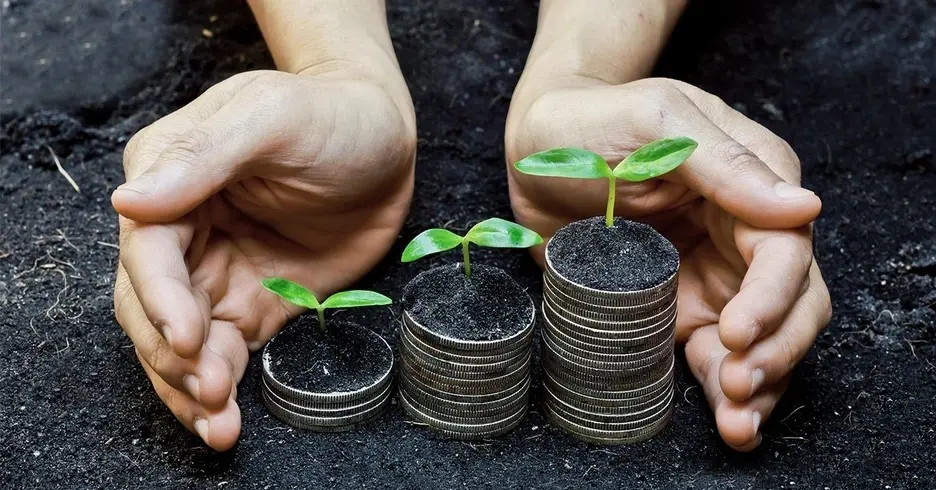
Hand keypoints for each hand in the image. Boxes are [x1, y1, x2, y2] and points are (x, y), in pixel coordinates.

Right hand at [113, 70, 414, 449]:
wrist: (386, 140)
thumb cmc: (330, 115)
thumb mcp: (271, 118)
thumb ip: (203, 156)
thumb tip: (129, 203)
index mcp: (170, 177)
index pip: (146, 250)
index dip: (160, 299)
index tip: (187, 336)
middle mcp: (182, 230)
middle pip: (151, 305)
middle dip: (172, 354)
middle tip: (209, 391)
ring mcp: (217, 271)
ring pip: (181, 340)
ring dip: (189, 385)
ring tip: (217, 423)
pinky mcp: (256, 303)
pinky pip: (225, 351)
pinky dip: (220, 384)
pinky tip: (225, 417)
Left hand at [506, 77, 830, 450]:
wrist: (535, 151)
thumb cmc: (593, 122)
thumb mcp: (658, 123)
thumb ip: (726, 164)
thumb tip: (803, 207)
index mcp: (751, 184)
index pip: (786, 251)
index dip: (771, 299)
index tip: (735, 333)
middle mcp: (742, 236)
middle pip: (791, 304)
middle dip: (775, 352)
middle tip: (738, 386)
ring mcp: (712, 278)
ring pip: (763, 340)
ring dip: (761, 384)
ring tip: (737, 422)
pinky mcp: (676, 309)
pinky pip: (711, 355)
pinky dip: (722, 390)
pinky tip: (727, 419)